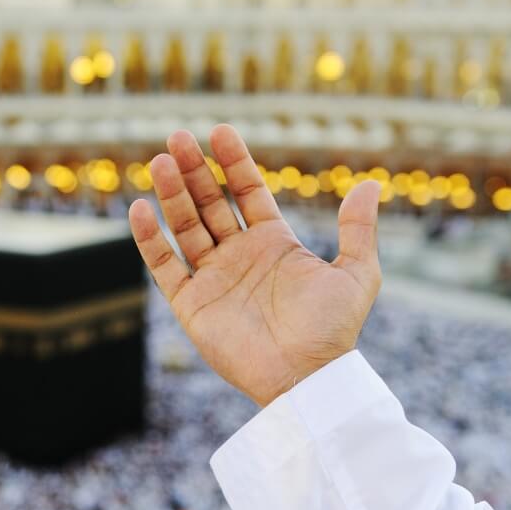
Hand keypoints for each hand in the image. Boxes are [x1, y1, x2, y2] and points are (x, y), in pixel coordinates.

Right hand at [128, 124, 381, 406]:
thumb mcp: (357, 274)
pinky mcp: (192, 305)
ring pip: (185, 227)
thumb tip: (369, 184)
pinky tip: (140, 208)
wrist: (306, 377)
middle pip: (210, 203)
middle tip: (179, 136)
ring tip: (161, 162)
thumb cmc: (333, 330)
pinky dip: (150, 239)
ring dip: (172, 195)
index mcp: (274, 243)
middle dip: (195, 170)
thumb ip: (358, 229)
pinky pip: (165, 266)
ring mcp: (213, 279)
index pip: (247, 192)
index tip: (220, 132)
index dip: (234, 162)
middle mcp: (240, 256)